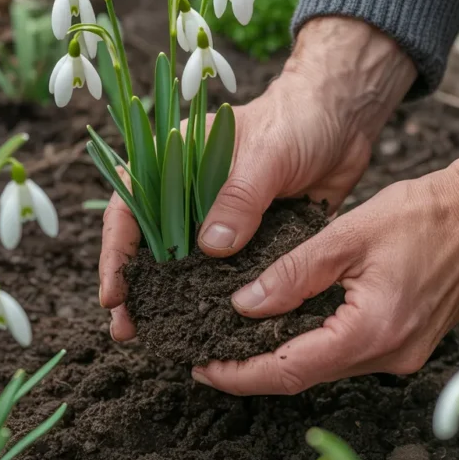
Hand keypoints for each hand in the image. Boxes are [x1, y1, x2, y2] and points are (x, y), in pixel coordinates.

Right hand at [99, 16, 415, 339]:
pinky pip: (227, 275)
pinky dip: (216, 301)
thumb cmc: (297, 121)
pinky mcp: (250, 240)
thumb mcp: (266, 153)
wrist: (343, 122)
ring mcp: (218, 220)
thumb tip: (210, 247)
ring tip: (160, 338)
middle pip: (148, 245)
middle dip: (135, 289)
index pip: (129, 207)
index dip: (116, 252)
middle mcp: (189, 195)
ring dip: (170, 302)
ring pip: (184, 266)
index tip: (115, 293)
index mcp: (175, 162)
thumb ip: (238, 197)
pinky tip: (210, 330)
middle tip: (127, 329)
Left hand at [192, 138, 458, 394]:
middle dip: (253, 369)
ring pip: (326, 367)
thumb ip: (292, 273)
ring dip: (281, 357)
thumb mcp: (347, 235)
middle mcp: (389, 356)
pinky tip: (285, 327)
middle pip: (305, 375)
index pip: (290, 369)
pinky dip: (312, 344)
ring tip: (235, 340)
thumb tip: (243, 305)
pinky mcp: (406, 345)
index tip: (203, 369)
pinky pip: (347, 354)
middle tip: (208, 355)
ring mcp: (402, 355)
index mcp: (373, 331)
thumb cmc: (424, 214)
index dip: (241, 375)